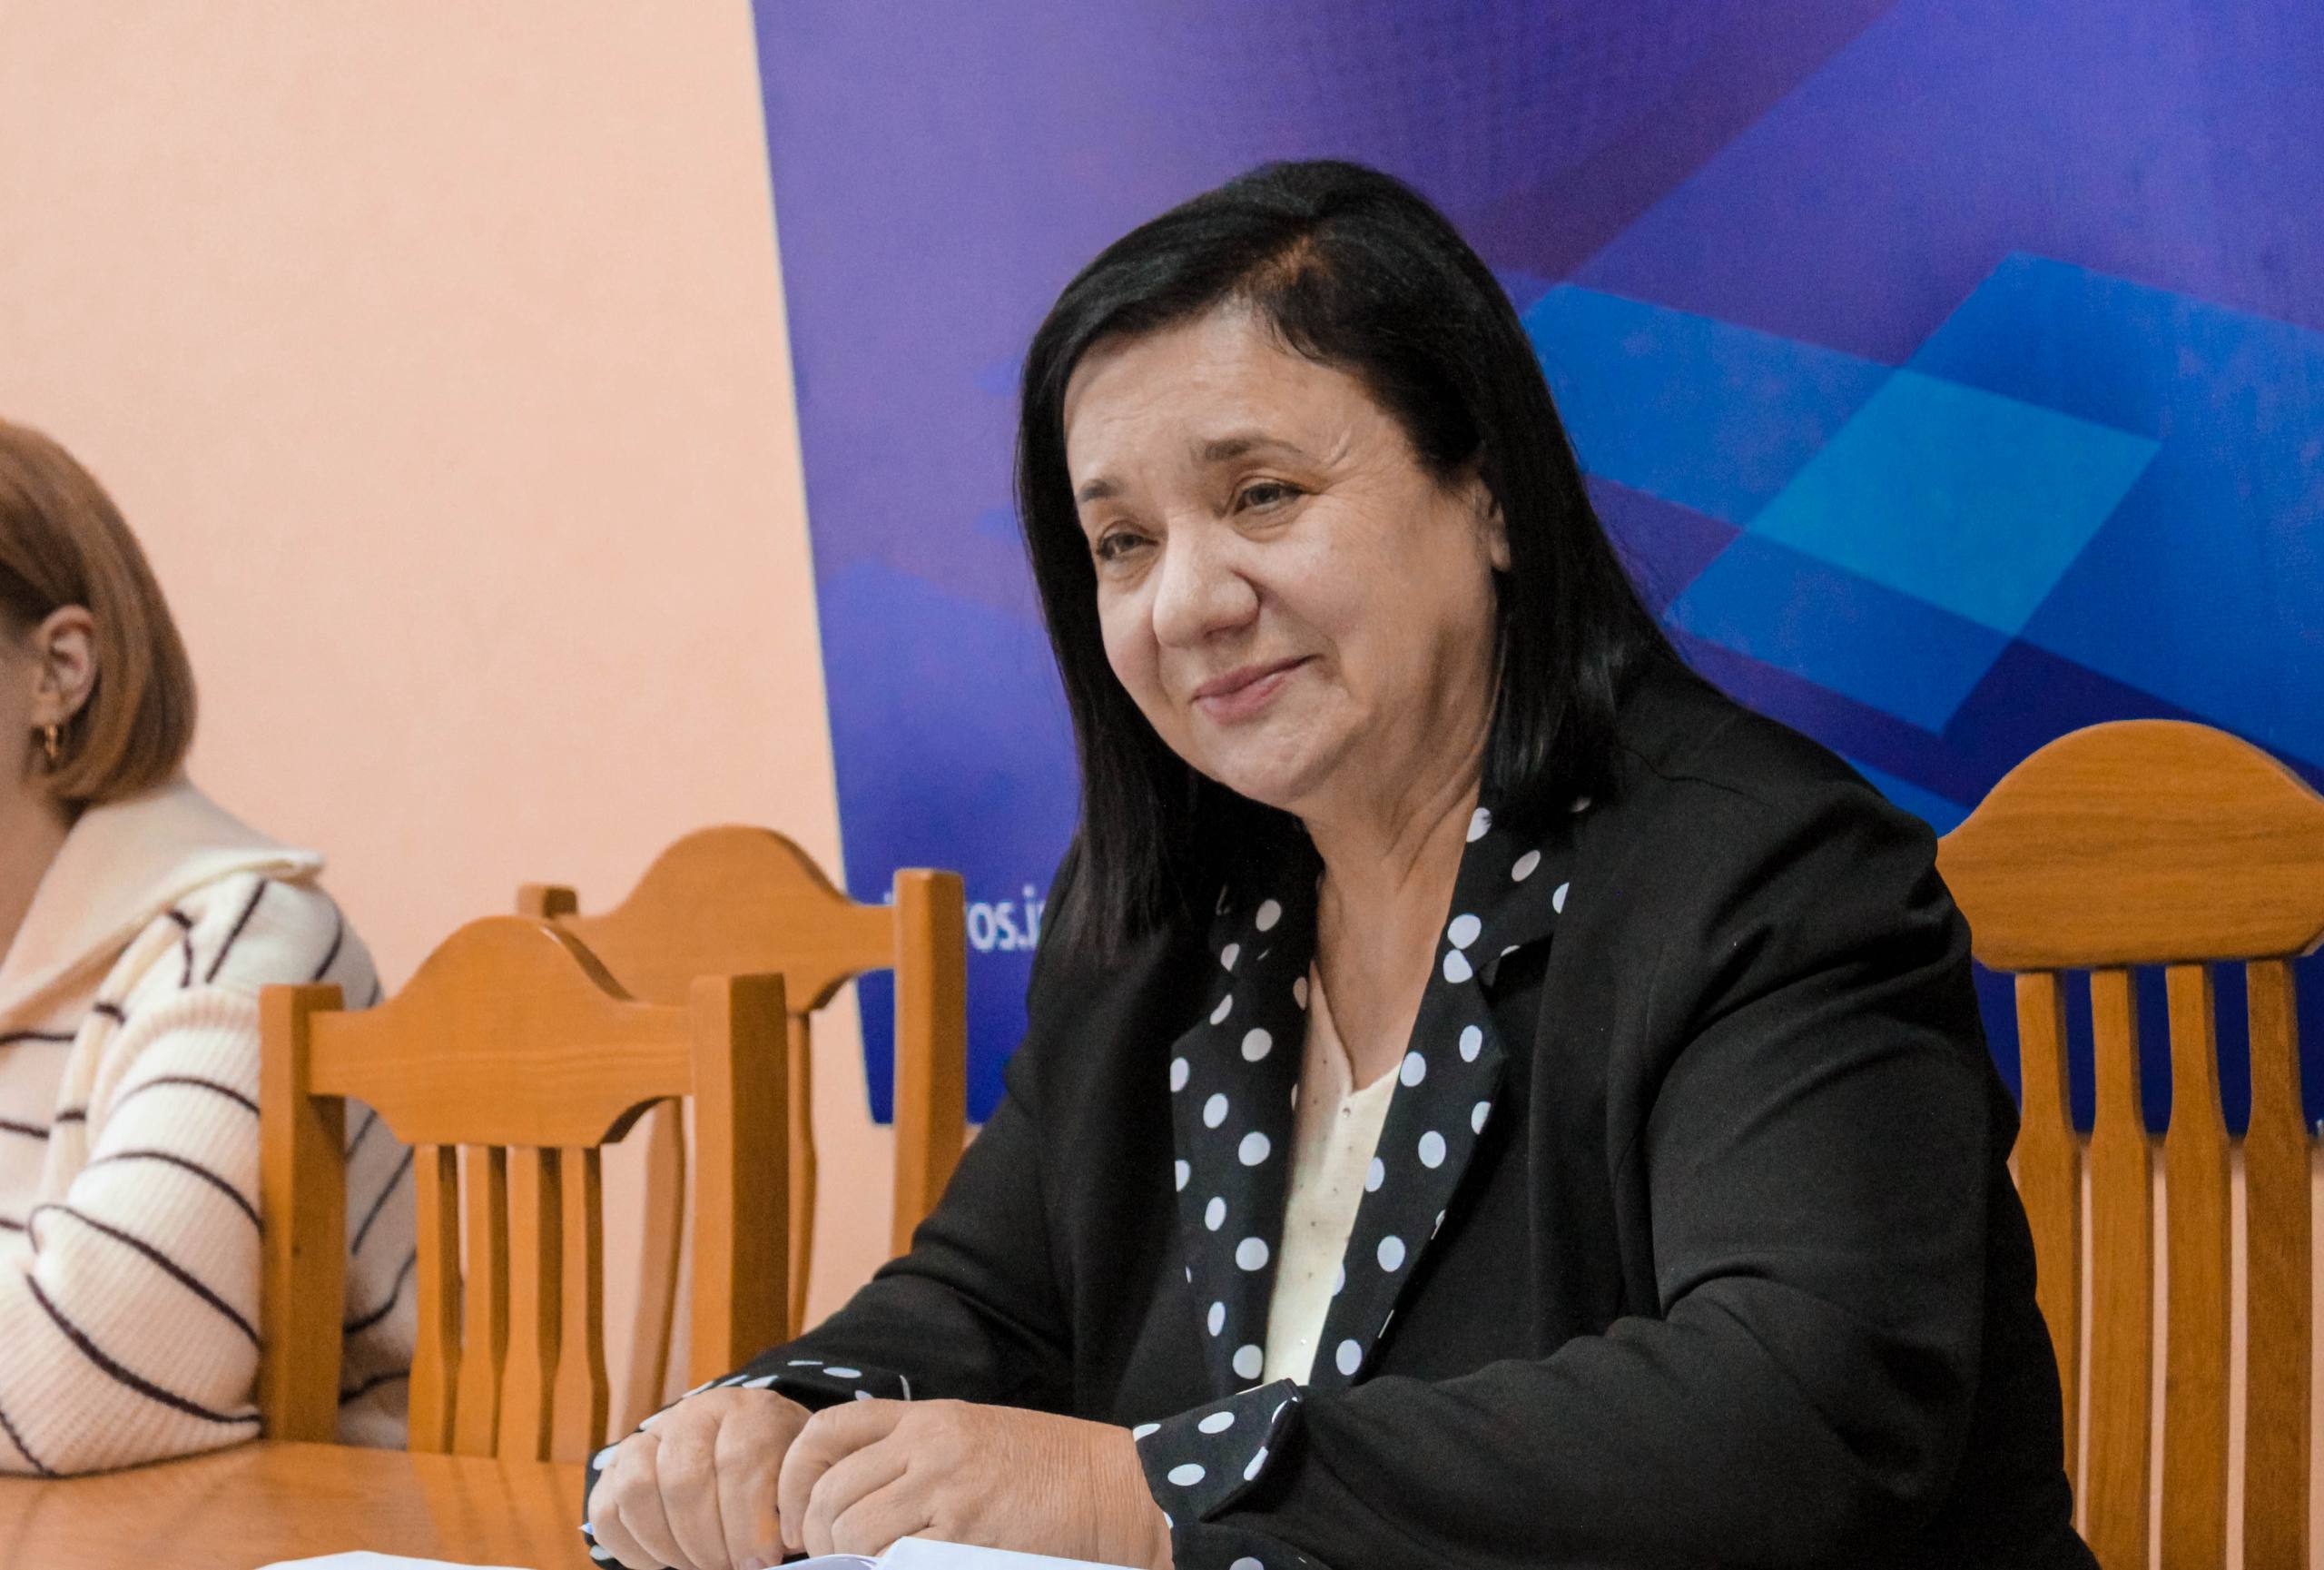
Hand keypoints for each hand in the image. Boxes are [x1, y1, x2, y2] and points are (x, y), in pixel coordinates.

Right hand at [587, 1386, 813, 1569]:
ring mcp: (650, 1435)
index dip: (750, 1522)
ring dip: (669, 1545)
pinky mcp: (616, 1465)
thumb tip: (763, 1559)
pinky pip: (607, 1509)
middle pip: (685, 1480)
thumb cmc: (780, 1478)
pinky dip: (634, 1549)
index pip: (740, 1461)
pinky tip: (666, 1563)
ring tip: (699, 1566)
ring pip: (638, 1489)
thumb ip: (789, 1510)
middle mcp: (695, 1412)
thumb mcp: (797, 1482)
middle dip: (708, 1542)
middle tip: (729, 1568)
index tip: (763, 1560)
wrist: (748, 1453)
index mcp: (749, 1411)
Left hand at [778, 1399, 1172, 1568]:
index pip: (827, 1431)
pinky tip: (900, 1569)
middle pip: (830, 1491)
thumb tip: (846, 1501)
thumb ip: (914, 1454)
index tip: (795, 1515)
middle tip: (825, 1559)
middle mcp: (929, 1446)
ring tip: (864, 1569)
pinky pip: (892, 1560)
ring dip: (846, 1561)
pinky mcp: (966, 1534)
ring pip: (852, 1530)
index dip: (793, 1476)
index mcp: (928, 1417)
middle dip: (814, 1535)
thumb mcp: (973, 1436)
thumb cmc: (1046, 1468)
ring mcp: (948, 1489)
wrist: (1113, 1487)